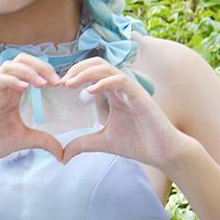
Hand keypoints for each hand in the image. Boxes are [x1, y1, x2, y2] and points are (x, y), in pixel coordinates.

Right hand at [0, 53, 63, 174]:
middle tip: (55, 81)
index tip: (61, 85)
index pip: (32, 69)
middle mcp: (4, 87)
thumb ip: (43, 141)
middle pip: (22, 60)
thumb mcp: (24, 140)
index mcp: (14, 92)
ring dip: (28, 71)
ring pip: (9, 65)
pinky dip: (10, 80)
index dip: (47, 71)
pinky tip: (23, 88)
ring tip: (42, 84)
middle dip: (41, 66)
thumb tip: (63, 153)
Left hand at [61, 58, 187, 172]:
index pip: (92, 73)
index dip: (75, 75)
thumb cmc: (137, 143)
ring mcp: (130, 89)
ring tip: (70, 83)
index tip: (58, 87)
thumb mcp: (102, 142)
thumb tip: (62, 155)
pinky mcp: (139, 95)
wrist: (160, 152)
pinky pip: (121, 80)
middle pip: (97, 65)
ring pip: (107, 68)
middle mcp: (121, 87)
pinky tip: (90, 91)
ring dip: (86, 73)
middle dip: (77, 69)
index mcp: (112, 93)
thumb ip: (83, 144)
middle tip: (61, 82)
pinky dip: (105, 82)